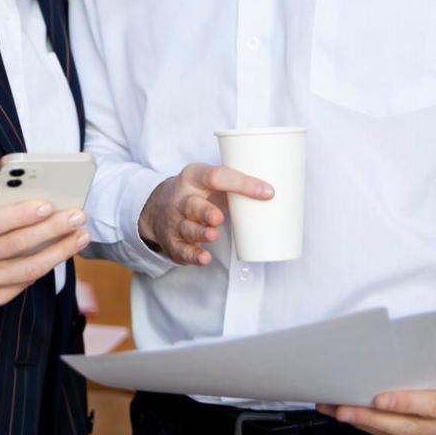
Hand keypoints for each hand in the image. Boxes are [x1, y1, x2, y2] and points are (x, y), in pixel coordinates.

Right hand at [0, 183, 89, 310]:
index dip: (22, 215)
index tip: (49, 204)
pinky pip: (23, 284)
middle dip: (51, 230)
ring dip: (58, 252)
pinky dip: (44, 267)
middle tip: (78, 217)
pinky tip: (61, 252)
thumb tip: (29, 192)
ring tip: (80, 236)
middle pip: (15, 246)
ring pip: (26, 270)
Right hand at [136, 163, 273, 265]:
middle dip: (205, 212)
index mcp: (193, 177)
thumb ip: (236, 186)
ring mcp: (174, 221)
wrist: (156, 207)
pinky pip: (182, 250)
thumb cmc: (196, 193)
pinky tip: (204, 258)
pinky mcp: (173, 242)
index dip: (242, 183)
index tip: (268, 192)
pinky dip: (194, 255)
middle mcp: (181, 199)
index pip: (216, 176)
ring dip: (200, 233)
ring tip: (213, 235)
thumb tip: (278, 194)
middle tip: (219, 218)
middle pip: (191, 205)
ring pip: (186, 228)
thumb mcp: (208, 182)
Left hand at [317, 343, 435, 434]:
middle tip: (342, 408)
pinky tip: (348, 414)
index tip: (378, 398)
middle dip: (373, 418)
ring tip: (335, 410)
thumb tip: (385, 346)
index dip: (407, 403)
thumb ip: (429, 353)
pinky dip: (370, 426)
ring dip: (365, 423)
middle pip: (412, 426)